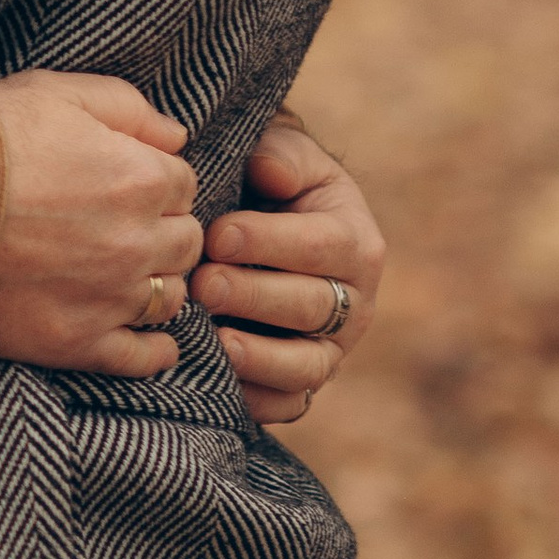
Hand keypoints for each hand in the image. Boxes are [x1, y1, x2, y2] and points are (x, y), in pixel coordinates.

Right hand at [0, 72, 203, 376]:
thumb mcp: (55, 92)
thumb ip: (127, 107)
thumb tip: (175, 137)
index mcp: (140, 178)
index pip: (183, 184)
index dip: (152, 180)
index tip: (122, 183)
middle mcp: (139, 242)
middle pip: (184, 242)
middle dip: (160, 230)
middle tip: (120, 225)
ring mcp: (112, 297)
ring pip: (171, 298)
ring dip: (157, 283)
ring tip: (121, 274)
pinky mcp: (79, 342)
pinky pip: (144, 358)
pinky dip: (156, 351)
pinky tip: (148, 339)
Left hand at [191, 111, 382, 425]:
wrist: (265, 220)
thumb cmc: (272, 181)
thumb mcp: (285, 154)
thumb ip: (280, 156)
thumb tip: (269, 170)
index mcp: (356, 242)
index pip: (321, 247)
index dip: (269, 243)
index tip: (217, 235)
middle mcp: (354, 301)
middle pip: (312, 307)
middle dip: (255, 297)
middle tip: (203, 284)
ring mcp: (331, 347)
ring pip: (307, 365)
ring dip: (261, 358)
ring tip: (217, 341)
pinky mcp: (302, 381)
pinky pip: (288, 404)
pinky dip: (258, 400)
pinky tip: (219, 383)